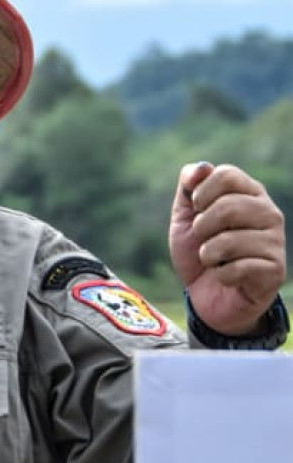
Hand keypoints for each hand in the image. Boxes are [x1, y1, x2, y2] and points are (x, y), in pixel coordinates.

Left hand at [169, 161, 286, 336]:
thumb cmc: (199, 252)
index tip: (197, 210)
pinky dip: (220, 275)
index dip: (201, 193)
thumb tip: (201, 167)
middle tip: (203, 240)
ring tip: (214, 260)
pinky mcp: (275, 270)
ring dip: (208, 255)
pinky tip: (227, 277)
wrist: (208, 296)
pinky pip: (237, 268)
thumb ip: (189, 188)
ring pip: (230, 241)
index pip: (226, 174)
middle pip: (227, 207)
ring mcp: (275, 241)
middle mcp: (269, 213)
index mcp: (250, 193)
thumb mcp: (186, 218)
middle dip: (201, 228)